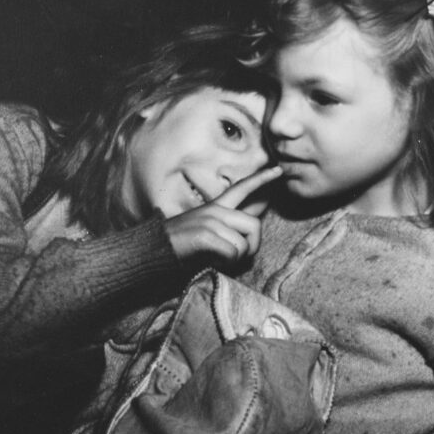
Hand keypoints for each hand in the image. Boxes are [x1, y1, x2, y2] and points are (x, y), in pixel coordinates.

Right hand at [164, 166, 281, 264]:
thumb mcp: (206, 233)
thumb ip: (226, 232)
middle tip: (237, 257)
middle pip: (254, 226)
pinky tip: (211, 260)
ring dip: (234, 259)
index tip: (278, 170)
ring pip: (243, 244)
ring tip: (217, 258)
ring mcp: (210, 221)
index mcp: (216, 207)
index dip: (261, 179)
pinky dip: (225, 263)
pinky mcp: (205, 235)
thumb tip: (245, 243)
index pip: (241, 188)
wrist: (154, 249)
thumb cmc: (181, 246)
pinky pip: (231, 252)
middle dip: (252, 247)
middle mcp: (215, 210)